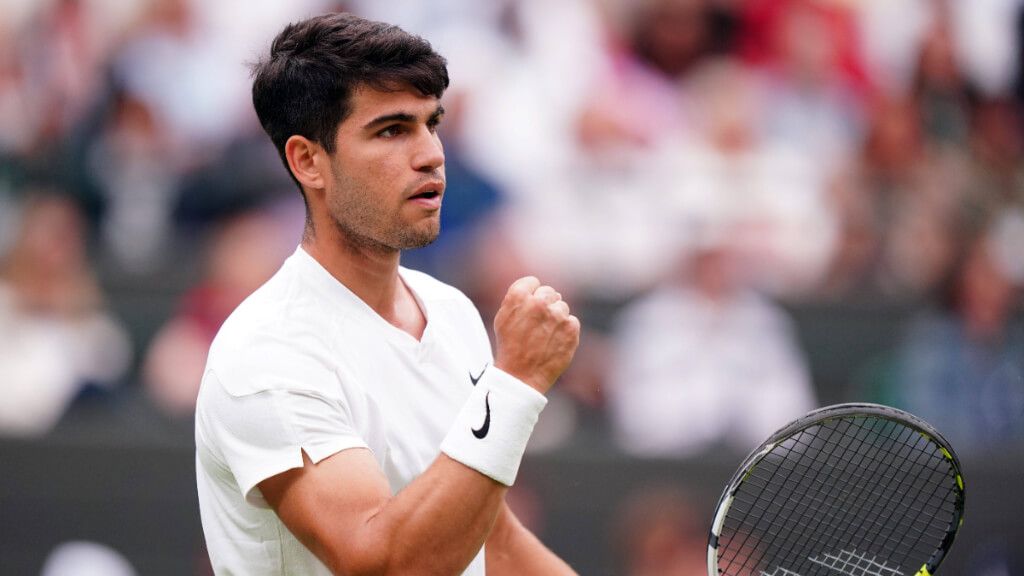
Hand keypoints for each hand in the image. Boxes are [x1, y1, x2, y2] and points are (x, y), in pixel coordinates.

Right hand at [492, 276, 579, 393]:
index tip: (528, 308)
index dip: (530, 295)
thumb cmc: (509, 347)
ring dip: (556, 318)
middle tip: (537, 323)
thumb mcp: (503, 318)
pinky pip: (572, 321)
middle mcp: (540, 302)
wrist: (521, 377)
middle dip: (545, 304)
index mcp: (519, 296)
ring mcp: (558, 315)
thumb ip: (518, 298)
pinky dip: (565, 331)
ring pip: (562, 307)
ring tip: (544, 336)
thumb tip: (535, 287)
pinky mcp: (571, 329)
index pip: (533, 282)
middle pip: (549, 292)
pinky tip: (554, 342)